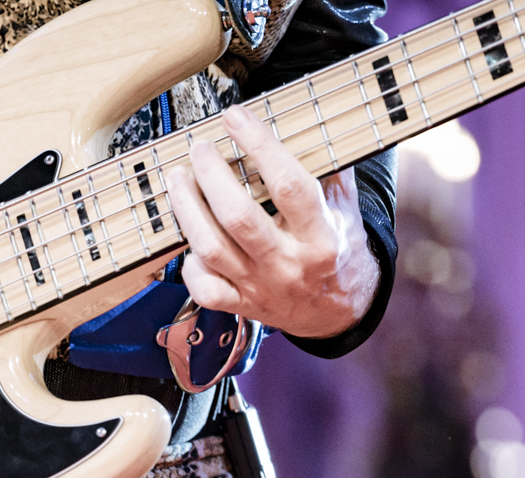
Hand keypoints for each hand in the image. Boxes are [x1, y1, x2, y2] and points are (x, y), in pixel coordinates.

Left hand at [167, 104, 378, 340]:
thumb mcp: (346, 208)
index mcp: (320, 235)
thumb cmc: (337, 248)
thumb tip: (309, 120)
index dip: (258, 145)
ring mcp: (261, 287)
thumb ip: (329, 168)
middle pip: (238, 217)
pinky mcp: (241, 305)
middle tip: (200, 148)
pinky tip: (189, 240)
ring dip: (188, 208)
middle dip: (211, 176)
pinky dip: (190, 264)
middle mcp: (288, 263)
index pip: (288, 184)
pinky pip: (205, 289)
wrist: (337, 311)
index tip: (235, 117)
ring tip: (179, 178)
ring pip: (212, 249)